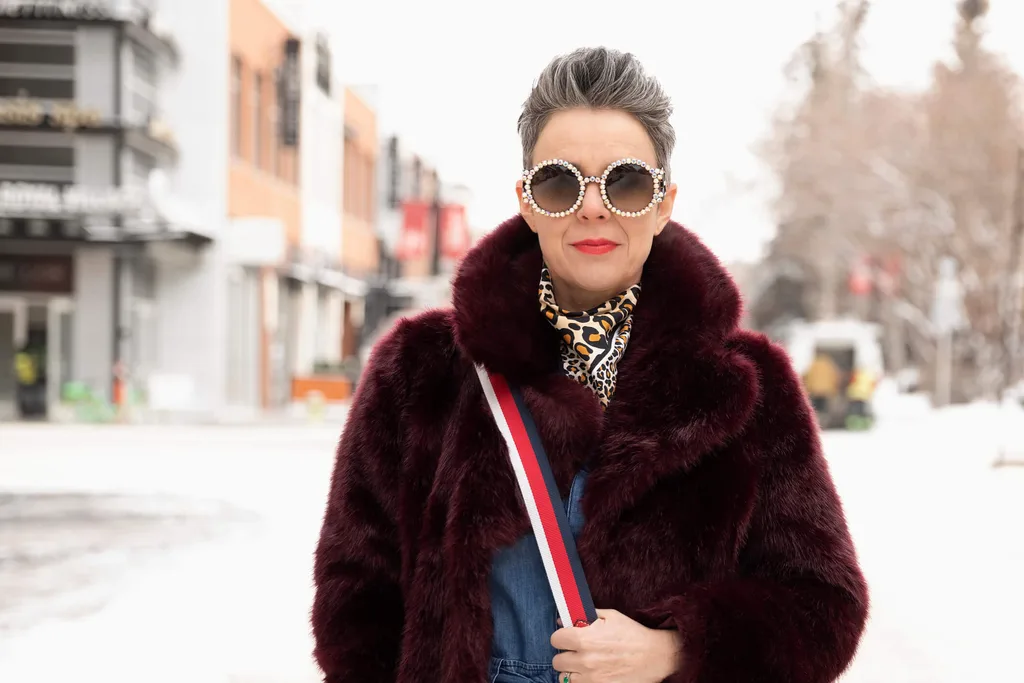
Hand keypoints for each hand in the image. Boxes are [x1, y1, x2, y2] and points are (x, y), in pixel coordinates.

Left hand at [550, 609, 680, 682]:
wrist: (654, 656)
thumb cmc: (632, 634)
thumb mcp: (610, 617)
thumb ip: (585, 616)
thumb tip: (564, 620)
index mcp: (584, 639)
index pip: (555, 640)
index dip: (561, 637)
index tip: (567, 637)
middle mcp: (584, 660)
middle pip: (557, 661)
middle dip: (565, 654)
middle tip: (576, 652)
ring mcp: (591, 678)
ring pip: (564, 678)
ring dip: (571, 671)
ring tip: (582, 665)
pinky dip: (580, 681)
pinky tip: (589, 675)